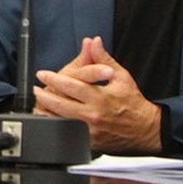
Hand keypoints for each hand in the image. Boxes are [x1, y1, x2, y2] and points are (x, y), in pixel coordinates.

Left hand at [33, 35, 161, 152]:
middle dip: (44, 96)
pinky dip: (58, 127)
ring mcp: (91, 131)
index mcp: (99, 97)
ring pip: (61, 122)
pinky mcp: (91, 142)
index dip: (53, 79)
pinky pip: (69, 135)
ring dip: (46, 112)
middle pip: (60, 105)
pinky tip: (50, 120)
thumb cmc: (133, 102)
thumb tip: (94, 41)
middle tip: (36, 89)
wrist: (146, 129)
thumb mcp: (120, 76)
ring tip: (37, 104)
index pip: (70, 86)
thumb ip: (103, 59)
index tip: (42, 74)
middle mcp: (93, 115)